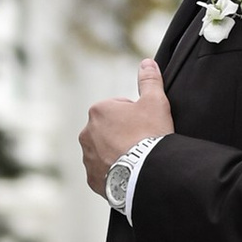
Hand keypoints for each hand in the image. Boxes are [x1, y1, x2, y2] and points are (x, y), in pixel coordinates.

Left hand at [80, 59, 172, 197]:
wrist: (147, 172)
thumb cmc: (150, 134)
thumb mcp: (155, 102)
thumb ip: (149, 80)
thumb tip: (147, 63)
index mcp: (98, 111)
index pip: (119, 108)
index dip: (136, 116)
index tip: (146, 126)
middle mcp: (86, 133)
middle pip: (110, 130)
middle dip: (123, 134)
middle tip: (143, 143)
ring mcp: (88, 158)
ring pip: (105, 152)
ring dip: (117, 153)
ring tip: (137, 160)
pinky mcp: (92, 178)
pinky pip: (103, 173)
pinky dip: (114, 173)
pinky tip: (130, 173)